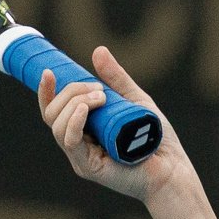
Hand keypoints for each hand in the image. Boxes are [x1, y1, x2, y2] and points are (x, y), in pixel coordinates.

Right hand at [37, 45, 189, 204]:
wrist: (173, 168)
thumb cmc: (155, 138)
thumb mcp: (134, 101)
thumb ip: (116, 79)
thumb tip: (98, 50)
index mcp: (83, 130)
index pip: (53, 111)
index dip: (46, 92)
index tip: (48, 72)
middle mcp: (77, 145)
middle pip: (53, 114)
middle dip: (70, 93)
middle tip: (99, 89)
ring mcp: (80, 158)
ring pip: (58, 126)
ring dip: (76, 103)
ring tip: (101, 97)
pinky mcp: (89, 167)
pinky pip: (71, 142)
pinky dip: (74, 122)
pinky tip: (84, 109)